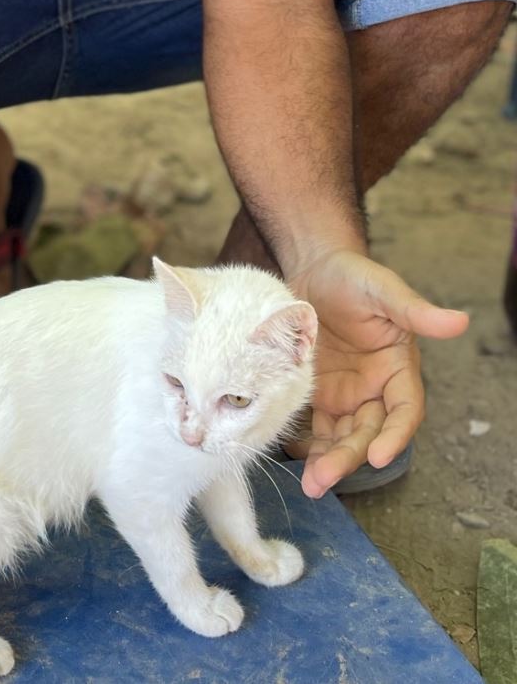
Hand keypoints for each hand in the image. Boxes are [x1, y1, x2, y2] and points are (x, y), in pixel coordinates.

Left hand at [285, 249, 468, 498]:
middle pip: (367, 432)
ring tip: (310, 484)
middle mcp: (374, 388)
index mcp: (398, 369)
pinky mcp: (316, 391)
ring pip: (341, 435)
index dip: (394, 436)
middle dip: (349, 458)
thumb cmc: (354, 276)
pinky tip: (291, 458)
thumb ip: (415, 311)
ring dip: (327, 460)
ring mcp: (345, 393)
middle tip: (323, 479)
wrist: (314, 267)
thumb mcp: (383, 290)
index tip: (380, 457)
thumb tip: (460, 320)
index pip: (404, 412)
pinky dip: (306, 444)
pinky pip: (315, 425)